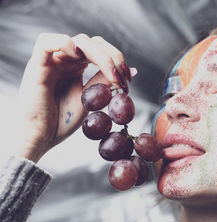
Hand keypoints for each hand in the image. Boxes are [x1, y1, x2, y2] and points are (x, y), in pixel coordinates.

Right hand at [14, 33, 131, 162]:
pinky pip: (46, 42)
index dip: (117, 60)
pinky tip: (80, 59)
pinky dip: (65, 43)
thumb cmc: (62, 121)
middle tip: (121, 78)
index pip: (101, 50)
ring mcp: (51, 61)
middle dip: (113, 57)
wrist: (41, 138)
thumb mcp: (91, 99)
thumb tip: (132, 71)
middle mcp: (64, 60)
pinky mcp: (37, 65)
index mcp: (76, 66)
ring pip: (78, 40)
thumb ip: (106, 82)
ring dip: (100, 54)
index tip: (127, 81)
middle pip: (94, 43)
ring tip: (109, 74)